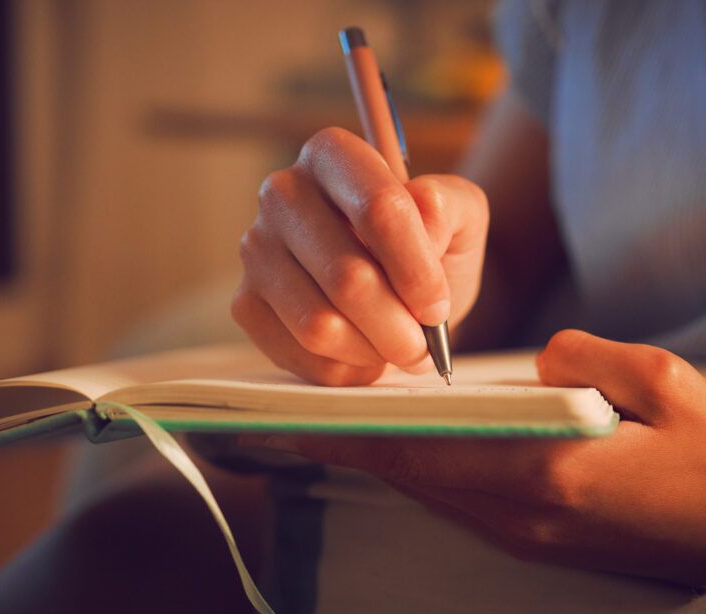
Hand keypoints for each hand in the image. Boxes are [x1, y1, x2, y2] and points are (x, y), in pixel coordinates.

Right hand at [232, 127, 488, 384]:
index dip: (416, 270)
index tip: (437, 306)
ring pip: (319, 325)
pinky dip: (345, 368)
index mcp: (334, 154)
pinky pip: (299, 354)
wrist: (400, 287)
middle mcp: (283, 192)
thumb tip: (421, 224)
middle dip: (399, 326)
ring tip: (397, 347)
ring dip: (373, 350)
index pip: (378, 209)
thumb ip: (448, 209)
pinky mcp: (246, 301)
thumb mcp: (460, 214)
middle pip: (348, 277)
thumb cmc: (430, 245)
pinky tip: (364, 351)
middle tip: (424, 344)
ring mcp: (257, 249)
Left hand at [239, 329, 705, 584]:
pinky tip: (412, 445)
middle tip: (294, 412)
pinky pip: (462, 503)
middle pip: (416, 477)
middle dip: (354, 445)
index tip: (298, 417)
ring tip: (338, 422)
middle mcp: (527, 516)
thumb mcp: (664, 380)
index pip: (428, 452)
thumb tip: (533, 361)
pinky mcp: (541, 542)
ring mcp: (532, 537)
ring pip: (434, 494)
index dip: (357, 434)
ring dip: (386, 459)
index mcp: (552, 474)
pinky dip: (425, 472)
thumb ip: (583, 356)